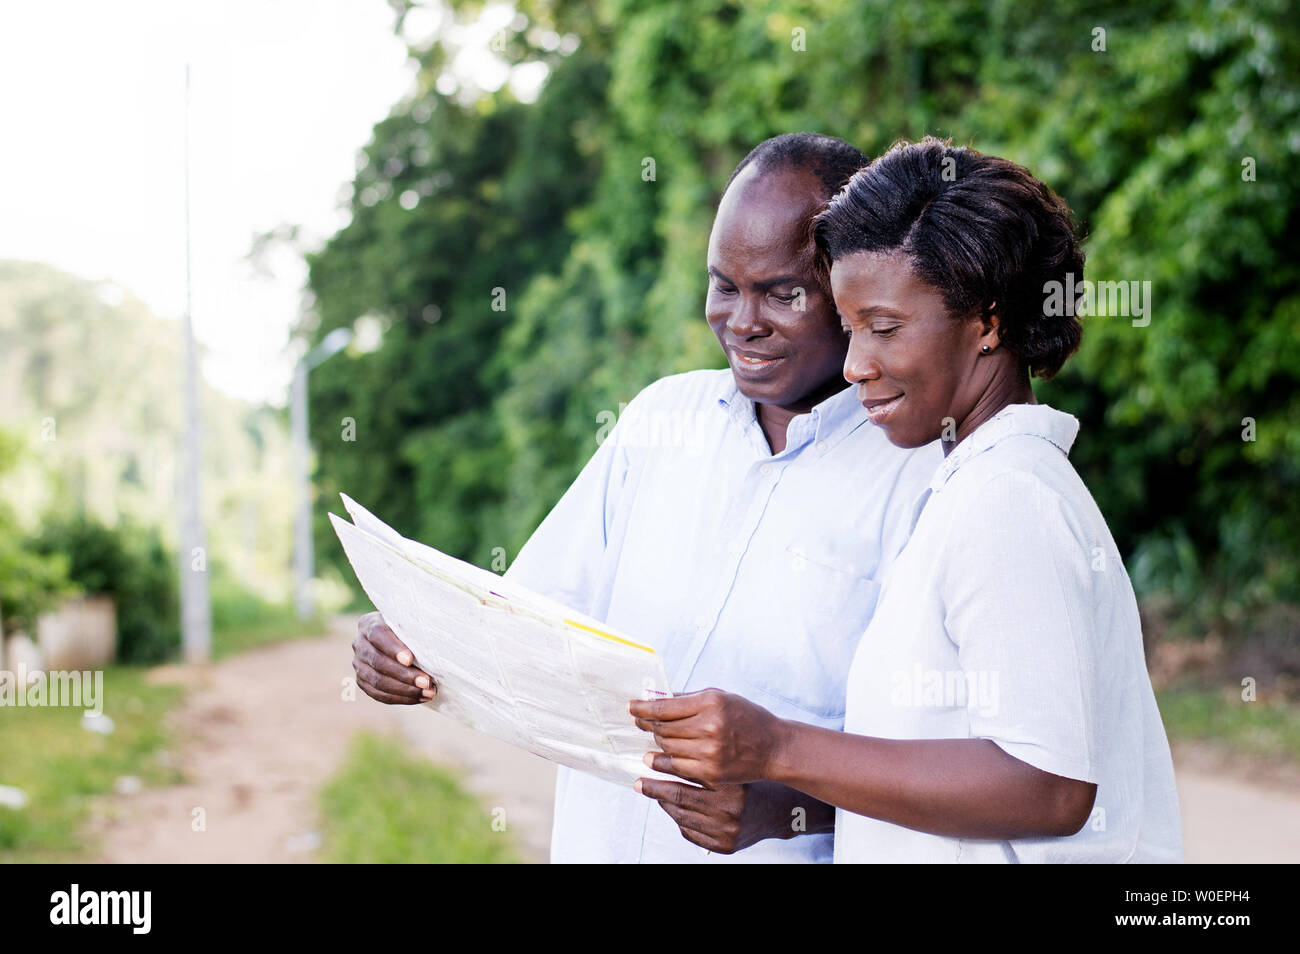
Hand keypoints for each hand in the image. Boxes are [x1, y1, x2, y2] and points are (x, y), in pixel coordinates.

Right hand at [351, 611, 436, 704]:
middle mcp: (359, 643)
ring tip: (427, 692)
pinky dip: (400, 698)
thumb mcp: (412, 622)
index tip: (410, 659)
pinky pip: (379, 694)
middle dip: (404, 674)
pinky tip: (419, 697)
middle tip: (426, 682)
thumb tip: (430, 647)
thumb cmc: (411, 627)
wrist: (401, 638)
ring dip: (404, 690)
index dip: (393, 648)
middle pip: (378, 661)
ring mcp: (358, 664)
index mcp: (369, 623)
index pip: (377, 634)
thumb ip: (415, 630)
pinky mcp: (362, 681)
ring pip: (377, 681)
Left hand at [629, 688, 783, 784]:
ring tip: (651, 738)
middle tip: (639, 722)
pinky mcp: (711, 772)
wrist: (772, 747)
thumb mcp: (721, 697)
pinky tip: (656, 758)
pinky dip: (664, 762)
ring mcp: (709, 752)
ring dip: (655, 743)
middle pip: (663, 728)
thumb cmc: (746, 717)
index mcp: (710, 702)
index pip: (665, 707)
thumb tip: (657, 698)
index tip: (631, 707)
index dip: (643, 708)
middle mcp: (709, 726)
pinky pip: (677, 767)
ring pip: (667, 747)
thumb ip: (689, 698)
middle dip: (647, 724)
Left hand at [634, 778, 823, 853]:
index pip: (688, 777)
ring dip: (666, 803)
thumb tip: (670, 746)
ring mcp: (726, 832)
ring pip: (682, 817)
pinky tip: (675, 809)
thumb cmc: (754, 781)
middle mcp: (729, 811)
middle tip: (640, 782)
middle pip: (680, 799)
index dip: (664, 768)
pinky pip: (691, 833)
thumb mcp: (733, 765)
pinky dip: (680, 820)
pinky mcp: (724, 847)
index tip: (647, 760)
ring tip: (656, 792)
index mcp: (732, 786)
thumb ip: (707, 759)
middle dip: (656, 789)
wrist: (780, 811)